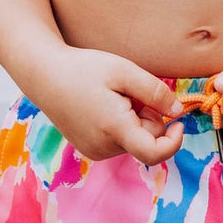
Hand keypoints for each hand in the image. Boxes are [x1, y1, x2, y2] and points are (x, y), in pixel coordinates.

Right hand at [31, 48, 185, 163]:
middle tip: (129, 92)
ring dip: (133, 121)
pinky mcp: (89, 149)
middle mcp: (104, 147)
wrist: (44, 75)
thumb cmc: (84, 69)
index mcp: (114, 128)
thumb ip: (156, 92)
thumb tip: (178, 112)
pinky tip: (102, 106)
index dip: (174, 141)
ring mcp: (94, 151)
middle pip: (146, 140)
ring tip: (111, 98)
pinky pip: (118, 140)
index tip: (179, 122)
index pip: (154, 154)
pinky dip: (120, 125)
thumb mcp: (125, 71)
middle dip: (148, 117)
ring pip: (133, 140)